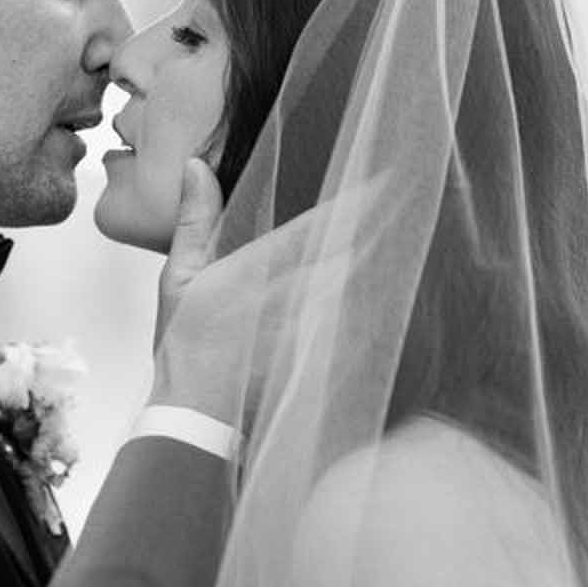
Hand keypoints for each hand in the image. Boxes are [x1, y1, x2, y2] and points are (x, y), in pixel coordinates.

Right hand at [149, 162, 381, 424]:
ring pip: (362, 286)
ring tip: (405, 239)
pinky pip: (360, 324)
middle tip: (410, 202)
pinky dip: (374, 306)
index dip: (360, 201)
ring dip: (381, 263)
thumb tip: (197, 166)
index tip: (387, 180)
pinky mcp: (326, 357)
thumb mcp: (178, 279)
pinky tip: (388, 294)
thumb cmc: (185, 349)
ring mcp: (316, 328)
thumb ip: (194, 219)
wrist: (197, 420)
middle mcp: (296, 295)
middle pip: (354, 251)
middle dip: (381, 227)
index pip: (322, 225)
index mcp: (261, 268)